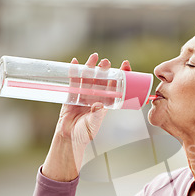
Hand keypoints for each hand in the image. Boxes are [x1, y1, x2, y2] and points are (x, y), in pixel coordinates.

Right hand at [42, 53, 131, 180]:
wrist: (69, 138)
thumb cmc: (84, 134)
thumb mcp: (93, 124)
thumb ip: (96, 115)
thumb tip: (98, 104)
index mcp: (105, 103)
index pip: (115, 87)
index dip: (120, 77)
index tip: (125, 66)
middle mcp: (95, 97)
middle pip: (101, 80)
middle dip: (104, 70)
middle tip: (106, 62)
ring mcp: (83, 95)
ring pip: (88, 78)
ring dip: (90, 67)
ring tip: (94, 57)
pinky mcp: (71, 95)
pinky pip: (73, 82)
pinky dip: (74, 72)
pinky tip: (74, 62)